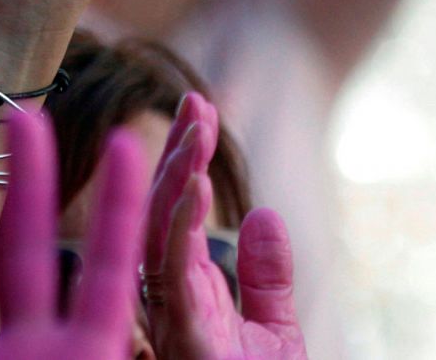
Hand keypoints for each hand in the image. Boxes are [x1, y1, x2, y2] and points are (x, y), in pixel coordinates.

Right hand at [144, 94, 305, 359]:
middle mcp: (168, 300)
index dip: (185, 156)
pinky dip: (180, 222)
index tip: (200, 105)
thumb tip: (264, 214)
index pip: (176, 210)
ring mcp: (171, 316)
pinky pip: (174, 271)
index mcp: (185, 292)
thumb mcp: (276, 334)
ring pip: (159, 230)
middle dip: (176, 150)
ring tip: (197, 124)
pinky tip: (193, 183)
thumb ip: (268, 277)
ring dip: (176, 172)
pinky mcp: (185, 336)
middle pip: (161, 211)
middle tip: (196, 98)